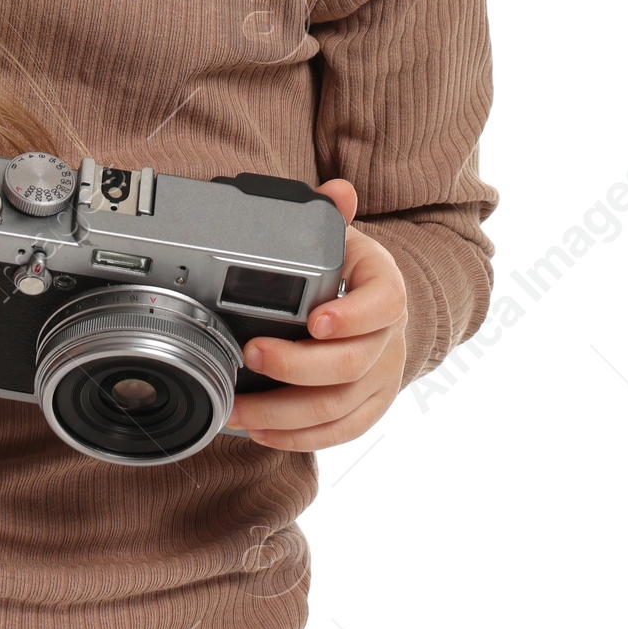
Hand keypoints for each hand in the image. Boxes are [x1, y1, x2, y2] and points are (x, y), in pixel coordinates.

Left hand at [224, 178, 407, 450]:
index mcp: (386, 289)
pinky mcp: (367, 408)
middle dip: (297, 365)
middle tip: (251, 354)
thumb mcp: (345, 237)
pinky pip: (339, 431)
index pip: (382, 305)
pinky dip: (299, 437)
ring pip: (339, 407)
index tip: (314, 320)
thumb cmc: (353, 273)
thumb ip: (333, 215)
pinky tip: (262, 431)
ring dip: (285, 413)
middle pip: (350, 364)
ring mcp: (380, 378)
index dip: (351, 317)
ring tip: (239, 406)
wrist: (381, 309)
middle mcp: (388, 339)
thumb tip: (337, 191)